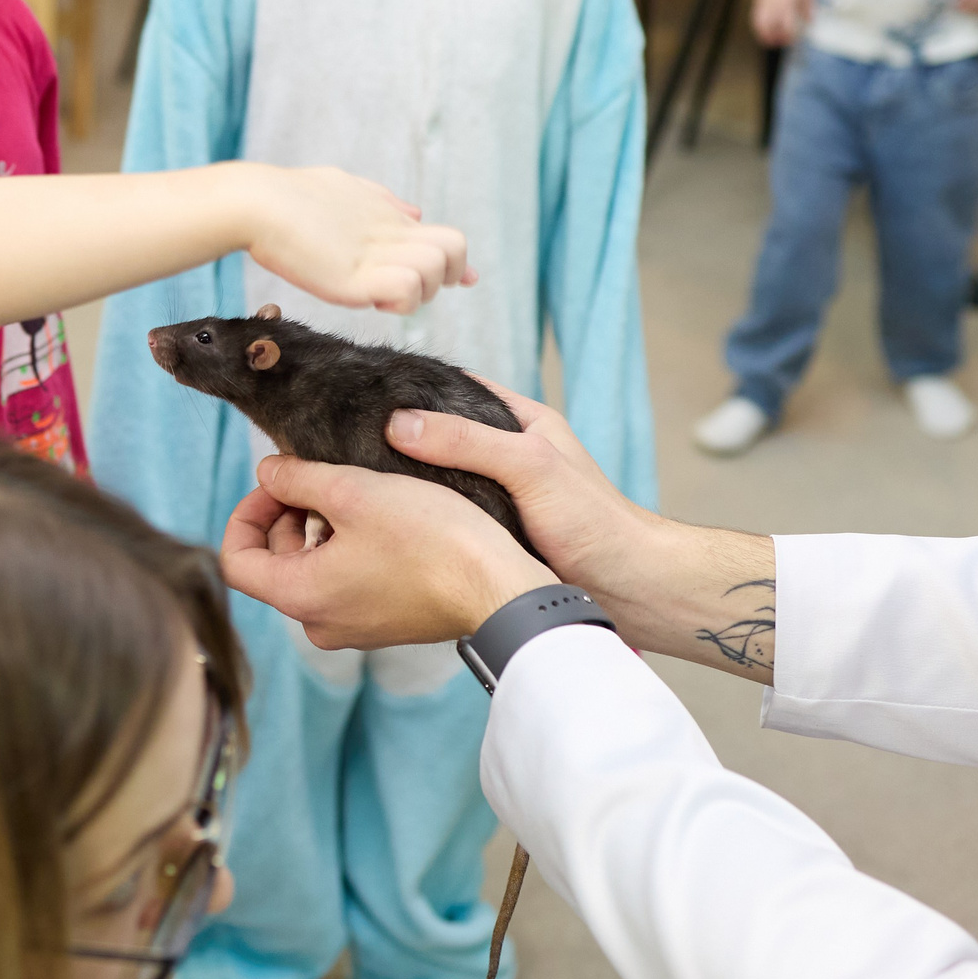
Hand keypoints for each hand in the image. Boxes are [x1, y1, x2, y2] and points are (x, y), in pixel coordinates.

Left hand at [220, 456, 557, 648]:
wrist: (501, 588)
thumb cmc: (432, 541)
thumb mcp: (356, 491)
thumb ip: (299, 478)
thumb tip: (268, 471)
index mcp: (301, 597)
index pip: (236, 561)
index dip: (245, 513)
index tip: (275, 481)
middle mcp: (320, 623)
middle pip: (275, 563)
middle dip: (288, 513)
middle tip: (319, 474)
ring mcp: (355, 627)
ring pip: (313, 569)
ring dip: (322, 527)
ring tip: (356, 490)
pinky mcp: (386, 622)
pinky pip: (347, 581)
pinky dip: (350, 547)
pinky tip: (383, 517)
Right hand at [235, 164, 473, 315]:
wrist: (256, 202)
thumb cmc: (289, 194)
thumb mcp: (346, 188)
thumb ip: (383, 202)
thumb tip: (415, 214)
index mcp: (389, 215)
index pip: (449, 238)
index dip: (458, 264)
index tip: (460, 280)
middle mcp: (391, 231)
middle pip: (455, 250)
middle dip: (444, 276)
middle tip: (404, 287)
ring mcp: (376, 253)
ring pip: (435, 272)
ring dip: (416, 292)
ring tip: (379, 293)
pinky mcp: (356, 277)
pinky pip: (407, 290)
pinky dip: (397, 301)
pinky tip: (368, 299)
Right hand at [383, 384, 656, 590]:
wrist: (628, 591)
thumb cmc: (594, 523)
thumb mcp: (530, 467)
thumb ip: (469, 442)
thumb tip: (400, 423)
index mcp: (523, 423)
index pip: (459, 388)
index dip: (415, 387)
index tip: (367, 393)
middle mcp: (508, 455)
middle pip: (444, 435)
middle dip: (402, 437)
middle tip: (349, 441)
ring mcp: (500, 496)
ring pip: (443, 480)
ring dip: (410, 483)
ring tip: (358, 480)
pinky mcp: (494, 535)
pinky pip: (450, 517)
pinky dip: (425, 517)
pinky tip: (393, 522)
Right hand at [751, 0, 810, 47]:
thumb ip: (807, 8)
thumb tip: (810, 22)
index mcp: (787, 2)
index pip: (786, 28)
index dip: (788, 37)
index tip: (791, 41)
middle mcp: (773, 2)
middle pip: (769, 29)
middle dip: (773, 39)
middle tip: (779, 43)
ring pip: (758, 23)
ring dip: (763, 33)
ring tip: (769, 38)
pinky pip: (756, 12)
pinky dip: (761, 21)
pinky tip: (768, 23)